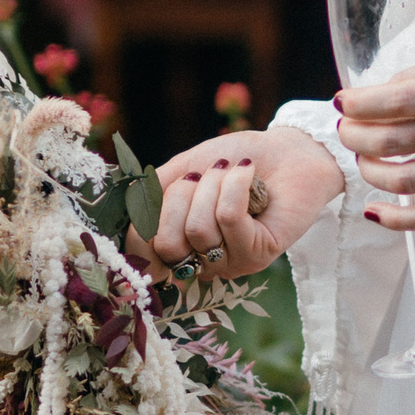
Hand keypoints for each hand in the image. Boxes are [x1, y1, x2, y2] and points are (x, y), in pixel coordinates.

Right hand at [142, 124, 343, 279]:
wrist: (288, 151)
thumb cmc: (235, 160)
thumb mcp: (185, 168)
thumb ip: (153, 192)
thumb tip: (127, 211)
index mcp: (181, 245)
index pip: (143, 251)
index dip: (146, 218)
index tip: (167, 186)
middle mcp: (203, 262)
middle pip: (167, 243)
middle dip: (180, 197)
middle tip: (202, 177)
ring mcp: (231, 263)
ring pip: (199, 229)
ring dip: (213, 187)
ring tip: (232, 174)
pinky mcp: (259, 254)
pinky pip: (229, 219)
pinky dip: (235, 185)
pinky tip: (248, 174)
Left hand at [340, 56, 414, 231]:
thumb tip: (378, 92)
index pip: (390, 99)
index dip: (358, 104)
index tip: (344, 103)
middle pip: (386, 140)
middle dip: (354, 136)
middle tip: (348, 132)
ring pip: (399, 178)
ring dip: (369, 171)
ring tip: (366, 161)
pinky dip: (396, 219)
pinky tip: (376, 212)